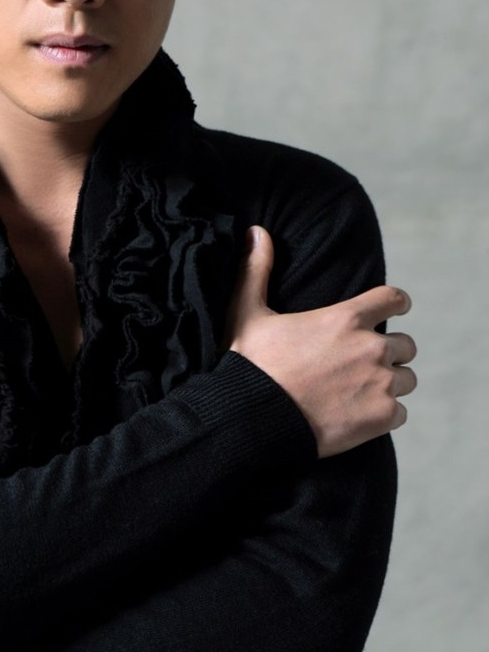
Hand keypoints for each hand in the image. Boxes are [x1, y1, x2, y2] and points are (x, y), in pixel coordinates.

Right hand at [227, 225, 418, 457]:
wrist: (251, 419)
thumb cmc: (249, 366)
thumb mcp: (247, 313)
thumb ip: (256, 270)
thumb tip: (256, 232)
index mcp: (346, 319)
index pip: (394, 299)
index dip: (396, 303)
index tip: (394, 309)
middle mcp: (371, 347)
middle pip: (405, 345)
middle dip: (386, 354)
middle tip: (356, 367)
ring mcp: (381, 383)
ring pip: (405, 380)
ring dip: (387, 384)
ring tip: (355, 394)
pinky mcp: (383, 415)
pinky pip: (399, 412)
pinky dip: (382, 414)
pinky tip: (354, 416)